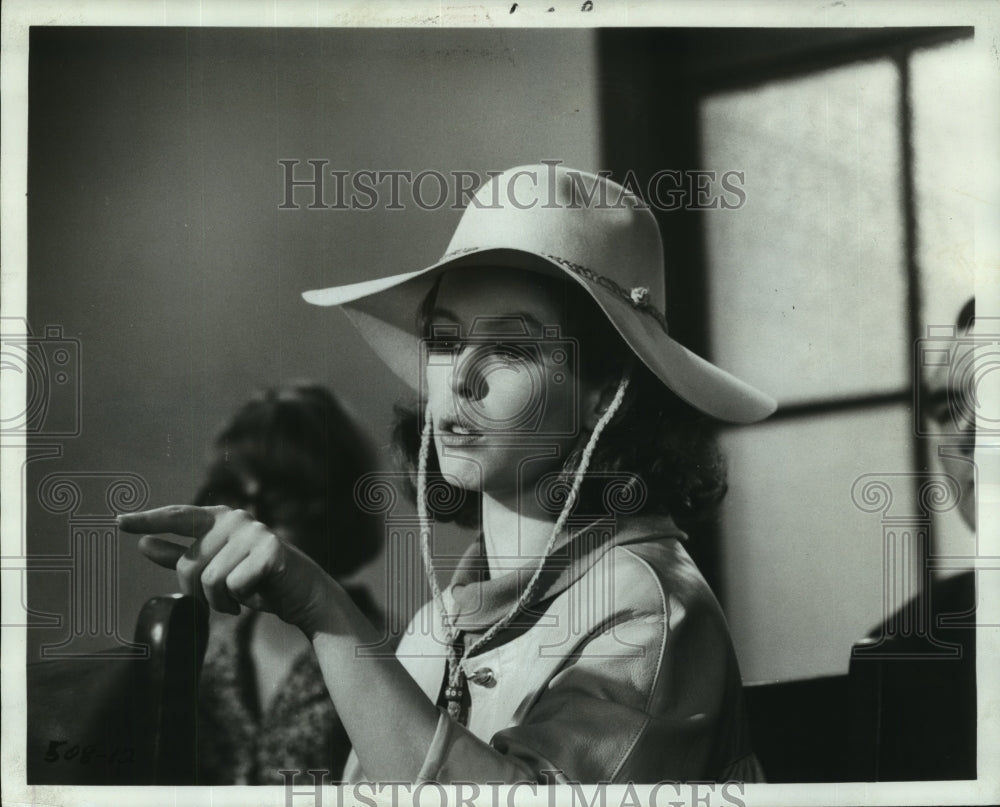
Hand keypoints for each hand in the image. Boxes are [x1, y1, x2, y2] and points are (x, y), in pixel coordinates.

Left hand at [118, 505, 335, 634]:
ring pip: (210, 580)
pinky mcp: (271, 550)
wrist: (302, 594)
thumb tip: (142, 544)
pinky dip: (243, 600)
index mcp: (220, 519)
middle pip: (189, 566)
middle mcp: (235, 519)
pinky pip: (233, 586)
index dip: (147, 520)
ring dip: (222, 602)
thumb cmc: (257, 580)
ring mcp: (254, 532)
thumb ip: (180, 556)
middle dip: (200, 594)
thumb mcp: (215, 569)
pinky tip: (260, 594)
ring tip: (243, 598)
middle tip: (225, 599)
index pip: (177, 517)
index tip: (118, 522)